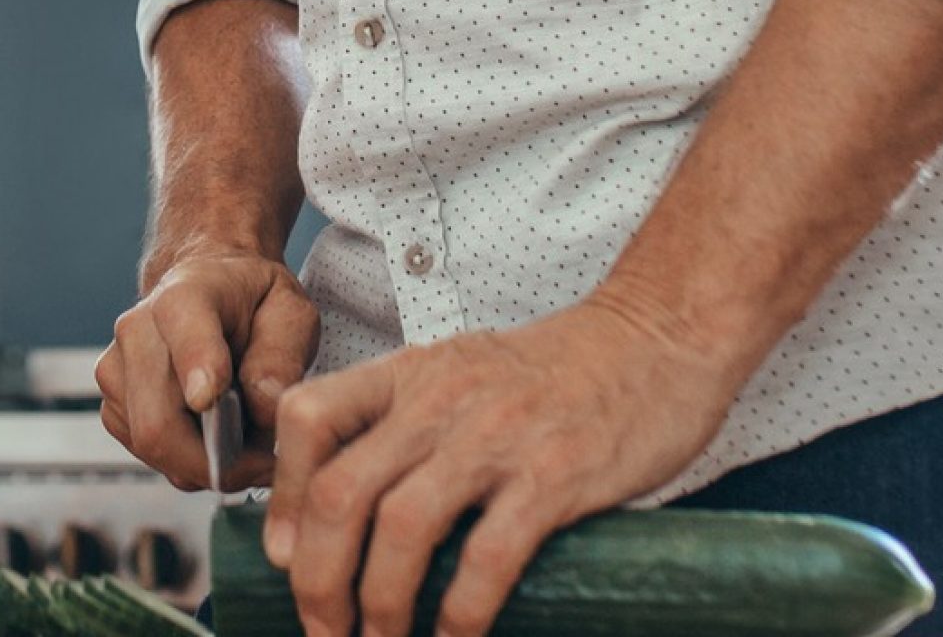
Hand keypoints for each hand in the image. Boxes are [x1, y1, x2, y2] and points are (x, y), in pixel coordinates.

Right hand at [96, 246, 318, 488]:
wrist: (211, 292)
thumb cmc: (250, 304)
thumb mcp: (288, 313)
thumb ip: (282, 355)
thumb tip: (264, 404)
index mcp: (185, 298)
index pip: (184, 337)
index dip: (196, 371)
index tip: (211, 400)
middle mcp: (137, 331)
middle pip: (158, 422)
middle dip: (216, 460)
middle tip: (263, 461)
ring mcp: (116, 369)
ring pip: (152, 446)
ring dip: (203, 462)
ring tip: (242, 440)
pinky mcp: (112, 403)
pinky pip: (148, 454)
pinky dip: (185, 461)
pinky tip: (212, 436)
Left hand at [265, 293, 744, 636]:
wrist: (659, 335)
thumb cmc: (562, 369)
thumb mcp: (466, 372)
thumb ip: (412, 421)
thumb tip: (358, 507)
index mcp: (412, 373)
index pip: (308, 418)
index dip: (282, 498)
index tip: (287, 558)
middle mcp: (441, 401)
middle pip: (342, 493)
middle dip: (319, 581)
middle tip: (325, 631)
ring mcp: (497, 437)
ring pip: (402, 529)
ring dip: (380, 607)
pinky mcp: (555, 476)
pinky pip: (487, 558)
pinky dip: (460, 615)